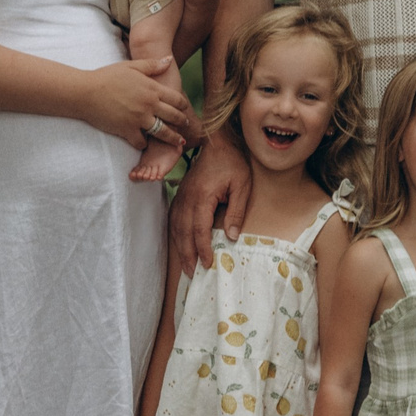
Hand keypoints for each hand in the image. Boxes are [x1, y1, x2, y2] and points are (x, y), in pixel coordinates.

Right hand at [79, 55, 195, 149]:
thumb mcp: (131, 66)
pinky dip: (144, 144)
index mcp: (152, 88)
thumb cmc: (107, 76)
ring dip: (172, 138)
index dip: (183, 105)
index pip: (176, 99)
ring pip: (163, 132)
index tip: (185, 109)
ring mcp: (139, 119)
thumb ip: (152, 65)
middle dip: (182, 122)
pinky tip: (146, 144)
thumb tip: (169, 60)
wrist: (86, 92)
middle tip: (185, 126)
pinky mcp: (127, 130)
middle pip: (174, 117)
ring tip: (178, 142)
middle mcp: (149, 104)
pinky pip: (142, 142)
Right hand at [170, 138, 253, 273]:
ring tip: (186, 265)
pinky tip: (179, 244)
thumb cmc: (232, 162)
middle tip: (192, 273)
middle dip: (187, 255)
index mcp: (202, 196)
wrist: (216, 142)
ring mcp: (181, 196)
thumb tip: (232, 236)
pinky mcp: (180, 194)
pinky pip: (173, 218)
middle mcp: (187, 198)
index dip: (202, 249)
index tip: (207, 264)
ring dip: (180, 247)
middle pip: (184, 232)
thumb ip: (236, 211)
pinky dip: (175, 234)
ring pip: (176, 227)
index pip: (200, 229)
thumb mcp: (242, 185)